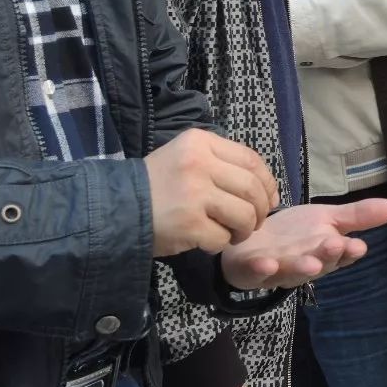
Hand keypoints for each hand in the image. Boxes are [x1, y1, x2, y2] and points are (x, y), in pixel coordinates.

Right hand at [145, 130, 278, 257]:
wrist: (115, 208)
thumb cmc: (156, 185)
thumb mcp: (186, 158)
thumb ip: (223, 165)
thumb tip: (268, 190)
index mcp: (200, 142)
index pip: (251, 159)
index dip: (267, 182)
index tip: (271, 198)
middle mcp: (199, 164)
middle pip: (252, 188)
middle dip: (260, 210)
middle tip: (253, 223)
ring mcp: (194, 194)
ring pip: (244, 214)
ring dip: (245, 229)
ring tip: (234, 234)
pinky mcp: (189, 224)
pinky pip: (223, 237)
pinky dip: (221, 244)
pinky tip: (209, 241)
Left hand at [220, 198, 386, 290]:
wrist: (252, 243)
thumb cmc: (295, 234)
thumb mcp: (327, 219)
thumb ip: (357, 216)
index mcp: (326, 253)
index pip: (342, 254)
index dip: (349, 252)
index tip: (358, 246)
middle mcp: (306, 264)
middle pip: (319, 263)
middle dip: (327, 257)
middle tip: (335, 245)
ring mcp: (279, 269)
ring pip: (292, 271)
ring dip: (301, 268)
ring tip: (310, 263)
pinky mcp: (252, 271)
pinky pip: (256, 272)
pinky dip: (262, 269)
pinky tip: (267, 262)